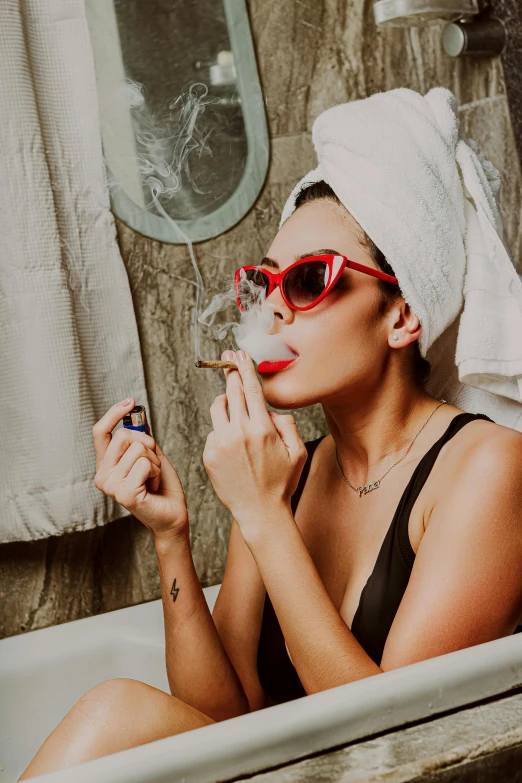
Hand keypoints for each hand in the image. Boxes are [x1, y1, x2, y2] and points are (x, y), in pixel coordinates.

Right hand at [93, 398, 187, 539]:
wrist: (172, 515)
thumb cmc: (161, 486)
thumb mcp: (150, 456)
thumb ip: (140, 439)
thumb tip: (136, 416)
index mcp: (105, 465)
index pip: (100, 432)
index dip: (113, 413)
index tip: (130, 401)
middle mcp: (102, 475)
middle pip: (124, 436)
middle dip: (147, 444)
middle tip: (153, 464)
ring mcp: (111, 485)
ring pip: (138, 449)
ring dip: (155, 461)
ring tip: (153, 478)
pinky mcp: (124, 493)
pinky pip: (144, 463)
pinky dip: (156, 471)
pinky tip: (153, 486)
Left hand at [203, 351, 306, 543]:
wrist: (260, 513)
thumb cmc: (282, 483)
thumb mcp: (297, 452)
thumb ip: (287, 424)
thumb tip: (270, 410)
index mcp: (262, 428)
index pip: (251, 388)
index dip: (243, 367)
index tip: (238, 353)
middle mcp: (239, 433)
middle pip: (231, 392)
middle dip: (230, 374)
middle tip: (228, 360)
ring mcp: (221, 444)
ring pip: (217, 408)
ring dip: (224, 402)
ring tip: (232, 406)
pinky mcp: (209, 456)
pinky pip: (213, 432)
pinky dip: (221, 430)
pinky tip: (232, 445)